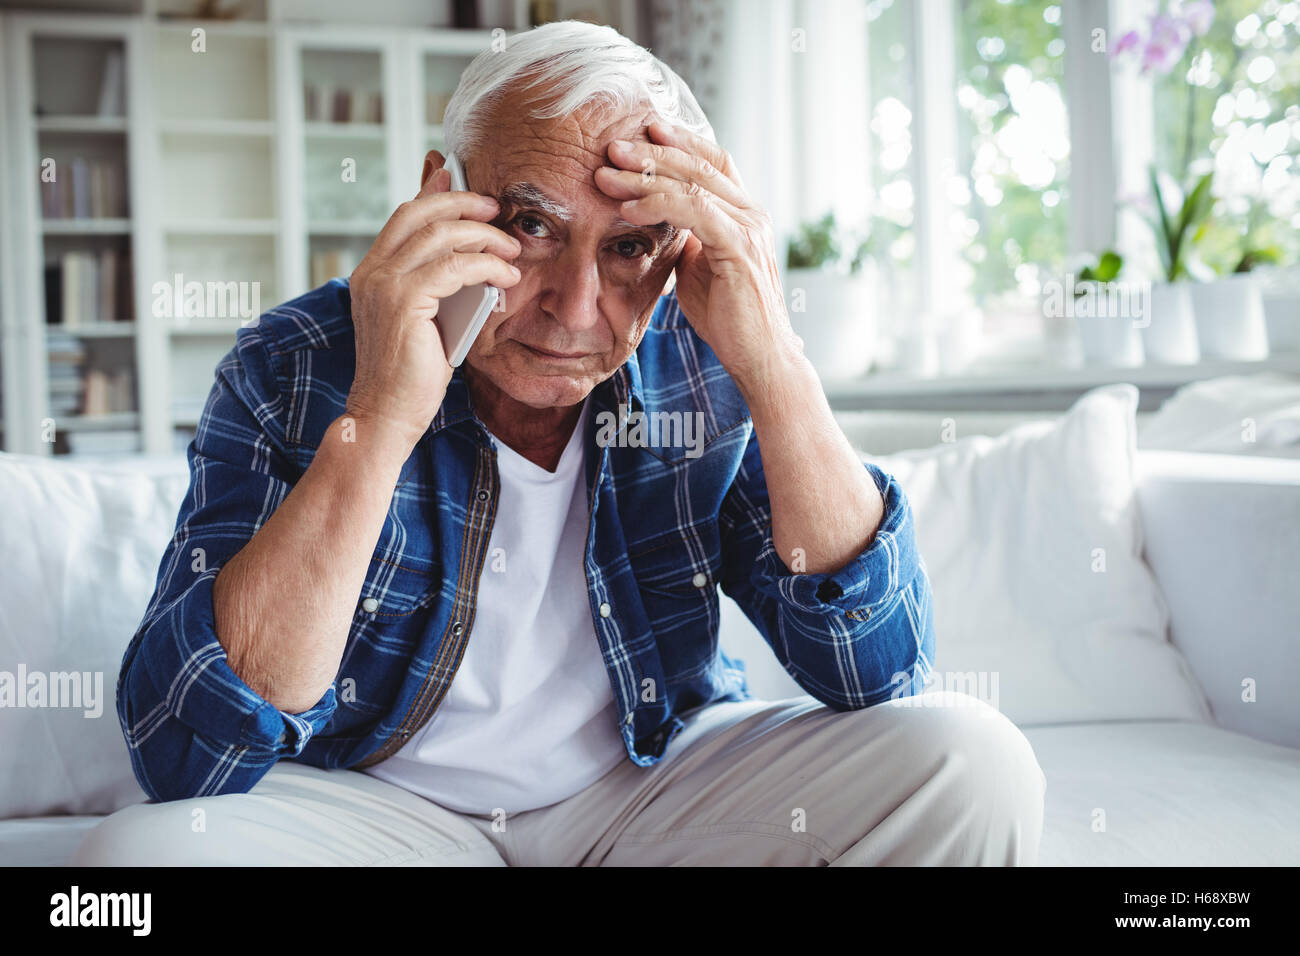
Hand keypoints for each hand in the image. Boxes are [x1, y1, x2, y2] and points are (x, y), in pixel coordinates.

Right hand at [346, 160, 522, 450]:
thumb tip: (468, 257)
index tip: (464, 182)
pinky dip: (487, 265)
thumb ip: (439, 284)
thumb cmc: (410, 376)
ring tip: (512, 248)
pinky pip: (456, 267)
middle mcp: (373, 272)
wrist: (387, 415)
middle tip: (497, 209)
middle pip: (421, 213)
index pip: (405, 216)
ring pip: (441, 234)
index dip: (436, 193)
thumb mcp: (427, 318)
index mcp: (372, 273)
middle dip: (464, 203)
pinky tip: (507, 275)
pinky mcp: (404, 301)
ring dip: (484, 236)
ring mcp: (385, 284)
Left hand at [594, 121, 799, 386]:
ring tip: (607, 176)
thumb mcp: (699, 269)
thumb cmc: (729, 319)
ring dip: (645, 177)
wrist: (758, 357)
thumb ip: (685, 240)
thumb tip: (657, 222)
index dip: (679, 143)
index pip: (712, 163)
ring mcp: (748, 228)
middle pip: (699, 166)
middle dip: (651, 153)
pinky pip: (695, 212)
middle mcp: (751, 214)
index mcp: (743, 215)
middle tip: (611, 147)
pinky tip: (629, 209)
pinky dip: (659, 205)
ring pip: (694, 184)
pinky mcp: (739, 248)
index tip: (642, 132)